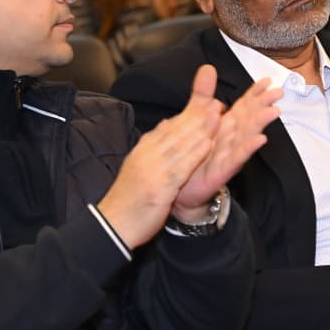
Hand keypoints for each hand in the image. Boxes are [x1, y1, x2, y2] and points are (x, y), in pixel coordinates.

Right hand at [97, 65, 223, 248]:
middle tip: (216, 104)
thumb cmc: (129, 199)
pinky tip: (208, 145)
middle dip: (197, 117)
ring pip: (179, 145)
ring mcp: (152, 171)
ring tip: (216, 116)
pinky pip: (180, 167)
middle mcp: (146, 156)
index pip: (168, 128)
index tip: (205, 104)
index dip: (188, 115)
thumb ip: (152, 147)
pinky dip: (194, 154)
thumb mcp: (138, 167)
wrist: (113, 225)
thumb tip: (164, 125)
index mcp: (142, 151)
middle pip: (175, 132)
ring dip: (199, 130)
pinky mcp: (158, 187)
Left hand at [171, 75, 281, 222]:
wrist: (181, 190)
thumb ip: (202, 94)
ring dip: (260, 123)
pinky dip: (248, 148)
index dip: (254, 93)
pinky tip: (260, 139)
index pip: (243, 106)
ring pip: (246, 136)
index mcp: (224, 126)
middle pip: (249, 118)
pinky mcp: (222, 170)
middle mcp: (230, 139)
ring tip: (273, 111)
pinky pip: (237, 157)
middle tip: (278, 92)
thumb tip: (208, 68)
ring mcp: (228, 155)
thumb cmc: (193, 155)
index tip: (267, 80)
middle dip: (263, 104)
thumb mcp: (195, 119)